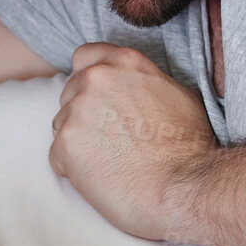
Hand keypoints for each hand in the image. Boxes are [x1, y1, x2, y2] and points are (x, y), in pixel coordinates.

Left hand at [48, 43, 215, 242]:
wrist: (184, 187)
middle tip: (111, 140)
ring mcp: (78, 109)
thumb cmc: (189, 147)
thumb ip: (145, 82)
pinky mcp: (66, 142)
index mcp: (124, 62)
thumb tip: (137, 86)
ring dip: (78, 142)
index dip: (88, 80)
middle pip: (70, 93)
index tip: (100, 100)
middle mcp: (96, 78)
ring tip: (111, 161)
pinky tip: (102, 177)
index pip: (85, 57)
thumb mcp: (178, 94)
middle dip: (83, 115)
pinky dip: (72, 169)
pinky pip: (57, 156)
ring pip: (61, 124)